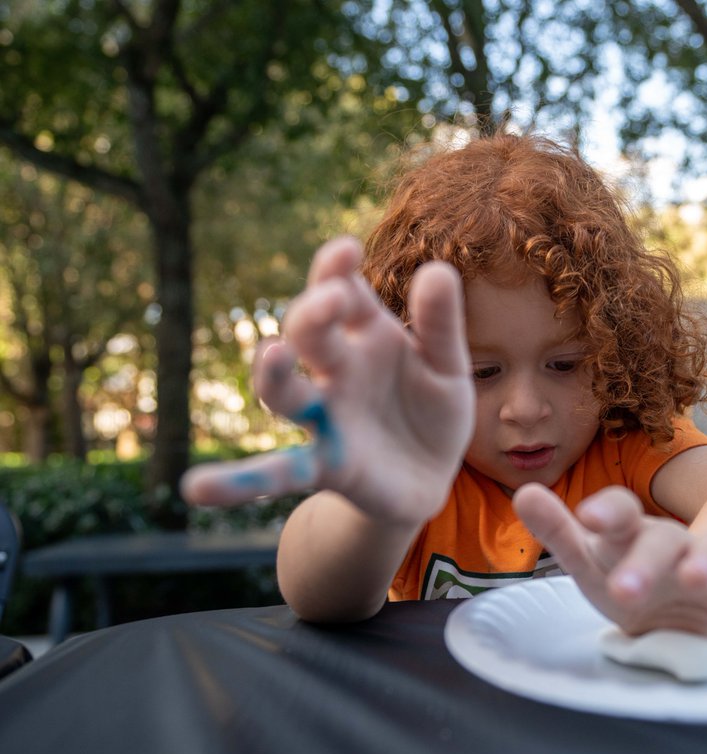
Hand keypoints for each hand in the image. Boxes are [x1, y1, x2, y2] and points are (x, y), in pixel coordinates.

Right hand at [182, 237, 473, 526]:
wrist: (431, 479)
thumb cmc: (433, 413)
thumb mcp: (448, 367)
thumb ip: (441, 325)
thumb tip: (439, 270)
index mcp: (368, 336)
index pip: (345, 294)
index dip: (337, 271)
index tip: (347, 249)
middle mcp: (337, 370)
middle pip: (310, 335)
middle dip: (314, 313)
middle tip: (333, 298)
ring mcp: (326, 417)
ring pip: (284, 393)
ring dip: (272, 375)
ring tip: (274, 354)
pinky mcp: (325, 465)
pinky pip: (278, 471)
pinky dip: (238, 482)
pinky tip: (197, 489)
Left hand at [513, 484, 706, 637]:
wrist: (694, 578)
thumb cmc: (631, 567)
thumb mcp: (591, 558)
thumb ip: (559, 530)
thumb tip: (521, 489)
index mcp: (627, 535)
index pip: (616, 515)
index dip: (604, 514)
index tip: (587, 516)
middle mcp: (666, 543)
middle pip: (655, 543)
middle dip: (642, 564)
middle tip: (625, 590)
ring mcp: (705, 563)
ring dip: (706, 564)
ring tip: (703, 578)